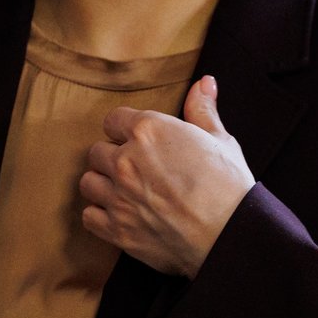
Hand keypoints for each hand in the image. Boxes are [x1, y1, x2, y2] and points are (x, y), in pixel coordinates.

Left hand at [79, 75, 254, 277]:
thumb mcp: (220, 140)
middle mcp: (126, 160)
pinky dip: (100, 215)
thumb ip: (203, 110)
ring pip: (88, 181)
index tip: (135, 139)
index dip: (125, 129)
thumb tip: (203, 83)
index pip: (114, 119)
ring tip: (122, 190)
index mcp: (150, 131)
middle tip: (133, 167)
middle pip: (97, 151)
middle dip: (112, 157)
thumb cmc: (229, 186)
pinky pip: (88, 216)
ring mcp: (118, 196)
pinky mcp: (117, 229)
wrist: (230, 235)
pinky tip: (118, 214)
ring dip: (102, 184)